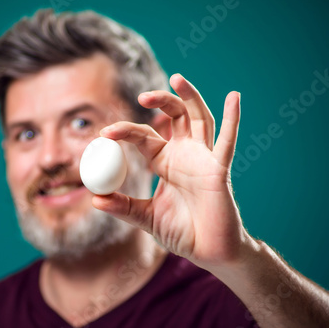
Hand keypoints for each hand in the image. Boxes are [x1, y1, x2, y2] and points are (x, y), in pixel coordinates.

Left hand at [93, 74, 254, 269]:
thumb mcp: (146, 218)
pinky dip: (233, 119)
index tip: (104, 133)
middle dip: (160, 101)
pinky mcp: (219, 169)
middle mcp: (184, 154)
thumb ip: (123, 208)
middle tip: (141, 96)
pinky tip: (233, 97)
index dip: (125, 131)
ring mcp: (203, 158)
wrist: (209, 251)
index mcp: (165, 161)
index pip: (144, 136)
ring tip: (177, 78)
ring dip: (190, 97)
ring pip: (199, 118)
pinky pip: (227, 142)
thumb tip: (95, 199)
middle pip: (174, 116)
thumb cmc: (181, 231)